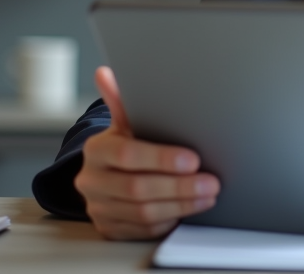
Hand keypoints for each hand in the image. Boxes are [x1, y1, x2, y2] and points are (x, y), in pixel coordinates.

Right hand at [74, 67, 220, 239]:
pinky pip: (142, 230)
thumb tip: (105, 73)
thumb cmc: (124, 143)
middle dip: (179, 186)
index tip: (193, 159)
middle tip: (211, 181)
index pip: (127, 155)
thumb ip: (122, 101)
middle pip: (138, 188)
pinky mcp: (110, 228)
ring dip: (181, 205)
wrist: (106, 175)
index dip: (162, 158)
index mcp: (96, 150)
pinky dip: (169, 221)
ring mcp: (99, 208)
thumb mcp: (125, 122)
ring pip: (143, 213)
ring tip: (208, 194)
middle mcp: (92, 181)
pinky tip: (190, 210)